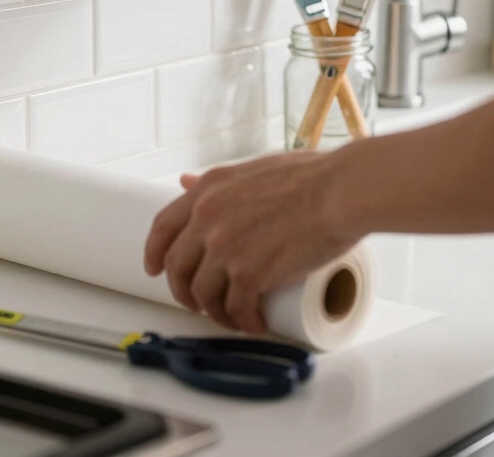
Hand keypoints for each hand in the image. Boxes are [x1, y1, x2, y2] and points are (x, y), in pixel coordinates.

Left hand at [144, 152, 357, 334]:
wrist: (339, 192)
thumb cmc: (309, 177)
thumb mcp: (250, 169)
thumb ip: (218, 180)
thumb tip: (186, 181)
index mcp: (208, 189)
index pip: (163, 226)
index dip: (155, 252)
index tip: (155, 269)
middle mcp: (208, 217)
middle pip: (177, 266)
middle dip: (184, 291)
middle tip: (198, 303)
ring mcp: (225, 246)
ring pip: (202, 293)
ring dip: (215, 312)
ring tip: (233, 317)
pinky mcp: (249, 274)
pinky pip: (235, 309)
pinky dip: (243, 322)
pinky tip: (255, 324)